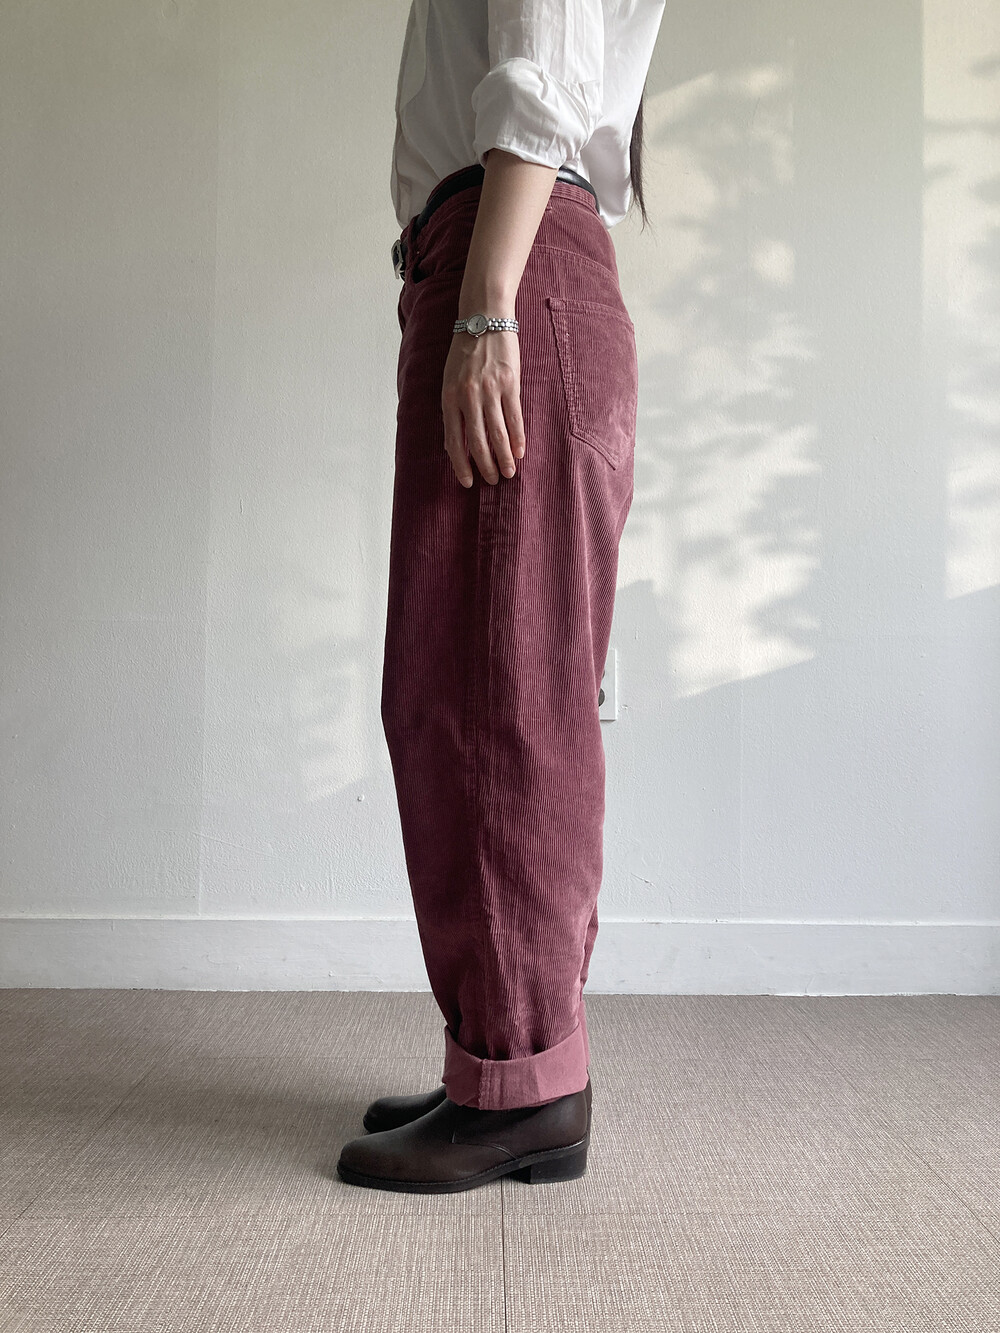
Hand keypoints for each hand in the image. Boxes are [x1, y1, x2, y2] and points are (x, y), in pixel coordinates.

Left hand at [441, 330, 526, 487]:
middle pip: (477, 442)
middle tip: (491, 480)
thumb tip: (454, 443)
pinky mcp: (510, 383)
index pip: (453, 440)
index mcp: (449, 397)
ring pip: (497, 434)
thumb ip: (452, 409)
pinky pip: (514, 418)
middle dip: (485, 466)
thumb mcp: (449, 380)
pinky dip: (517, 438)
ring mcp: (490, 390)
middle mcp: (468, 396)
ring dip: (504, 457)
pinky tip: (520, 451)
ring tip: (508, 473)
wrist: (484, 319)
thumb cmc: (465, 352)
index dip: (460, 464)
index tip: (467, 481)